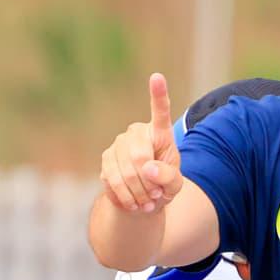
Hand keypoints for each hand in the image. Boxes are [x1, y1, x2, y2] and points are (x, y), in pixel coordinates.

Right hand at [100, 72, 186, 214]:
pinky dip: (127, 197)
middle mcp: (136, 132)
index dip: (158, 95)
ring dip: (139, 193)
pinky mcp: (105, 159)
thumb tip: (148, 168)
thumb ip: (169, 177)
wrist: (141, 200)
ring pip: (127, 172)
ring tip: (148, 201)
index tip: (157, 77)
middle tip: (156, 196)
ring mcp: (118, 144)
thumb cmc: (162, 186)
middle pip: (140, 157)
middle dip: (149, 183)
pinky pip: (114, 181)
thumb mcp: (175, 185)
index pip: (160, 111)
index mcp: (160, 133)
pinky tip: (134, 202)